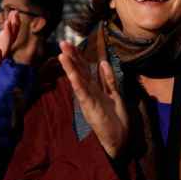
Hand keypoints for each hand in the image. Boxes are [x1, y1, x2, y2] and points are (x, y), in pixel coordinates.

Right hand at [58, 41, 127, 157]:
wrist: (118, 137)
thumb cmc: (115, 117)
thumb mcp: (113, 93)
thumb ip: (108, 79)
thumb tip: (102, 62)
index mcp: (94, 87)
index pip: (85, 68)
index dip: (78, 56)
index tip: (71, 43)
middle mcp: (89, 91)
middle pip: (79, 71)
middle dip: (71, 57)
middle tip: (63, 42)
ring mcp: (88, 98)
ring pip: (78, 80)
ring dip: (70, 67)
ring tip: (62, 54)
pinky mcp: (89, 107)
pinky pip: (82, 93)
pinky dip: (77, 83)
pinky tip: (72, 74)